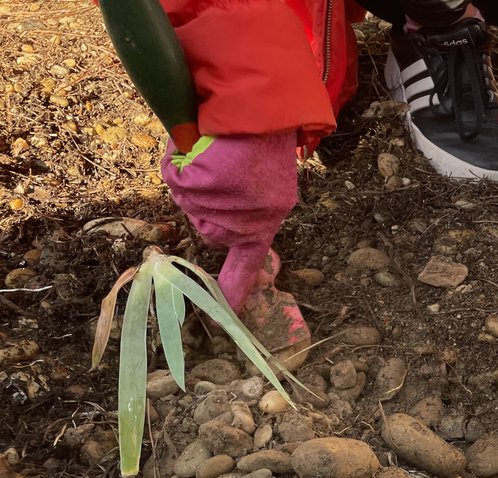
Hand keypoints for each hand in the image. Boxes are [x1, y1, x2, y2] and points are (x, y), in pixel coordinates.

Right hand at [160, 132, 297, 311]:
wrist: (258, 97)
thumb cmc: (258, 133)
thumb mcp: (263, 175)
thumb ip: (246, 203)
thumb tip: (222, 230)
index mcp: (272, 213)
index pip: (252, 260)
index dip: (236, 286)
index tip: (226, 314)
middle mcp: (255, 215)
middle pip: (210, 230)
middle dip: (205, 206)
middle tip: (218, 170)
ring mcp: (232, 203)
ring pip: (190, 205)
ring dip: (192, 181)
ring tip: (214, 153)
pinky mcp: (210, 185)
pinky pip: (178, 182)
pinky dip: (180, 163)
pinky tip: (201, 147)